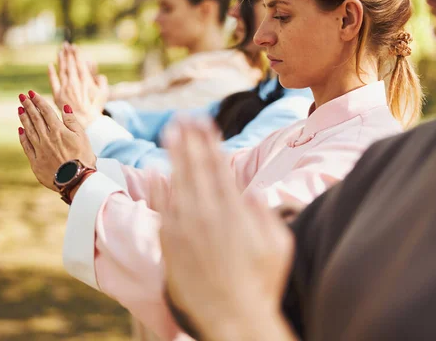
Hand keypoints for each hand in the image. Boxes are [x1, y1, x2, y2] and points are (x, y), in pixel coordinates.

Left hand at [17, 90, 96, 190]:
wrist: (76, 180)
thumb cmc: (83, 158)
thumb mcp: (82, 137)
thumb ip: (72, 121)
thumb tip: (64, 107)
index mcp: (58, 130)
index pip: (46, 112)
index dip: (38, 101)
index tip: (31, 93)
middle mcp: (46, 138)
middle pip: (35, 118)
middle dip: (28, 106)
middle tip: (22, 96)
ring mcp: (39, 150)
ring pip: (29, 130)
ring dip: (24, 119)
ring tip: (20, 109)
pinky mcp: (35, 162)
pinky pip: (26, 146)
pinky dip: (23, 137)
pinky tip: (20, 130)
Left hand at [48, 43, 108, 128]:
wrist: (86, 121)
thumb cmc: (96, 108)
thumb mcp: (104, 93)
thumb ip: (102, 81)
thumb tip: (99, 74)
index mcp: (85, 80)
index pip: (79, 63)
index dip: (76, 54)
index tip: (74, 46)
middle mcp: (74, 82)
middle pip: (70, 64)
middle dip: (68, 54)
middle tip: (66, 44)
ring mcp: (65, 88)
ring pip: (62, 70)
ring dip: (61, 60)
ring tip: (60, 51)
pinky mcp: (58, 95)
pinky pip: (53, 81)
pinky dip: (51, 73)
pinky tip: (50, 65)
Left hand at [153, 117, 294, 339]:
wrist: (232, 318)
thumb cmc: (262, 285)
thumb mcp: (279, 245)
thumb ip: (264, 214)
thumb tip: (249, 194)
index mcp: (233, 211)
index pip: (218, 166)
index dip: (210, 142)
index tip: (205, 123)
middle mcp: (206, 213)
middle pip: (195, 167)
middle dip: (190, 139)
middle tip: (184, 117)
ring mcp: (185, 227)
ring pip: (177, 181)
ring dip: (174, 154)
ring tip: (171, 132)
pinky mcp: (170, 243)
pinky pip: (162, 208)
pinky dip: (158, 188)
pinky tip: (157, 171)